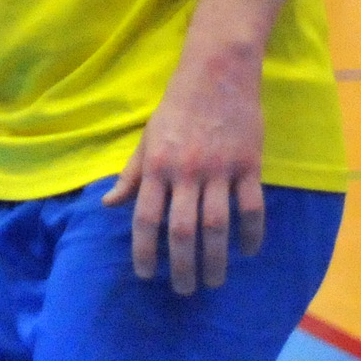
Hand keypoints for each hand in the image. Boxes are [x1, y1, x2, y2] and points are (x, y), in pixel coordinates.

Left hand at [103, 44, 265, 293]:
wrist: (217, 70)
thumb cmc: (177, 106)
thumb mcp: (147, 137)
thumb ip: (131, 174)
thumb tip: (109, 205)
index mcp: (157, 165)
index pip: (146, 219)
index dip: (144, 252)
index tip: (146, 275)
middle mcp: (186, 171)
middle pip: (182, 231)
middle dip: (182, 267)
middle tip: (185, 290)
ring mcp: (219, 169)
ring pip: (217, 226)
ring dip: (215, 260)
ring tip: (214, 281)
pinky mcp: (248, 164)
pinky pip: (251, 208)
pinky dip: (251, 234)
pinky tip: (248, 252)